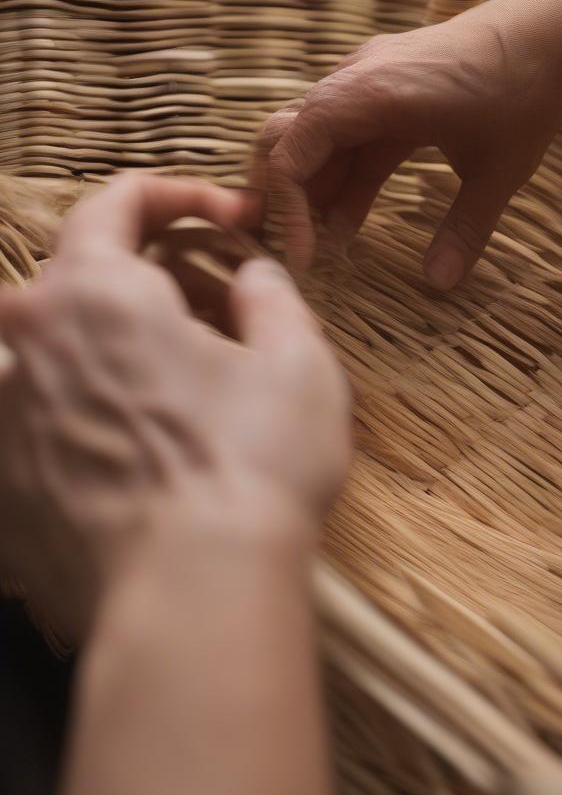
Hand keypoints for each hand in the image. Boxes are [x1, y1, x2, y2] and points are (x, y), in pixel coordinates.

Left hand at [0, 175, 350, 636]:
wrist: (192, 598)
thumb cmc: (252, 465)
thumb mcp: (299, 359)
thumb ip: (271, 293)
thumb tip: (251, 276)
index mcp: (96, 294)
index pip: (114, 202)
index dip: (180, 197)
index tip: (231, 218)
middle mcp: (28, 344)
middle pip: (87, 276)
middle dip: (163, 280)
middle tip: (229, 315)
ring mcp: (7, 417)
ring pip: (67, 349)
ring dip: (127, 347)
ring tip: (194, 386)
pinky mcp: (4, 484)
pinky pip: (50, 416)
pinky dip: (100, 409)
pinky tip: (157, 448)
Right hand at [259, 13, 561, 287]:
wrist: (552, 29)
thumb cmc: (524, 91)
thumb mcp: (499, 172)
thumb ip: (466, 229)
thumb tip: (439, 285)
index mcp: (369, 94)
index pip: (292, 152)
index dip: (288, 210)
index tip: (306, 259)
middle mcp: (357, 79)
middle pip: (288, 138)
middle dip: (284, 198)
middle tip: (294, 252)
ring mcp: (370, 78)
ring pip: (318, 138)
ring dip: (318, 191)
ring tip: (325, 248)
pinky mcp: (388, 84)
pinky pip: (351, 132)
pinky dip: (345, 174)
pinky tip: (350, 220)